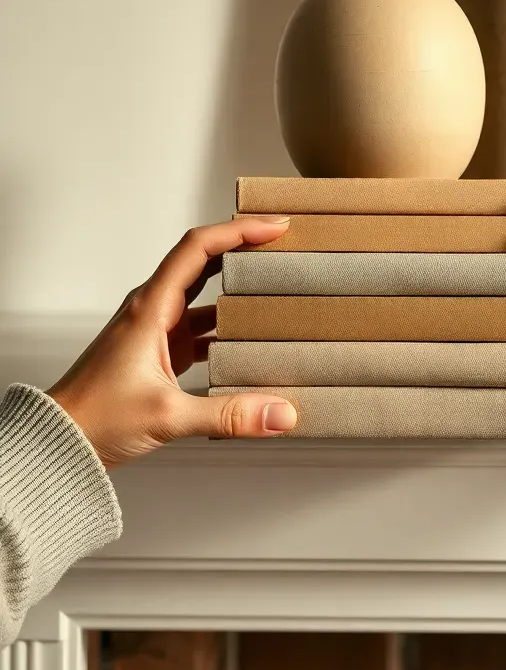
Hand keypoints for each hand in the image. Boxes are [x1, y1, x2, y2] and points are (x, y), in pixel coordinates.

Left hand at [48, 217, 296, 467]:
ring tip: (274, 286)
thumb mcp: (168, 415)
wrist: (60, 441)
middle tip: (281, 244)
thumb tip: (279, 413)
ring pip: (204, 294)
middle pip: (204, 261)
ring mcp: (157, 329)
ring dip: (237, 287)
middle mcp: (154, 309)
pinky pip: (201, 326)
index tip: (273, 228)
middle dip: (243, 247)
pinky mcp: (161, 351)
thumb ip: (228, 415)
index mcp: (150, 307)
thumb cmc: (94, 417)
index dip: (238, 231)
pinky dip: (227, 327)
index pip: (198, 248)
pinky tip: (250, 340)